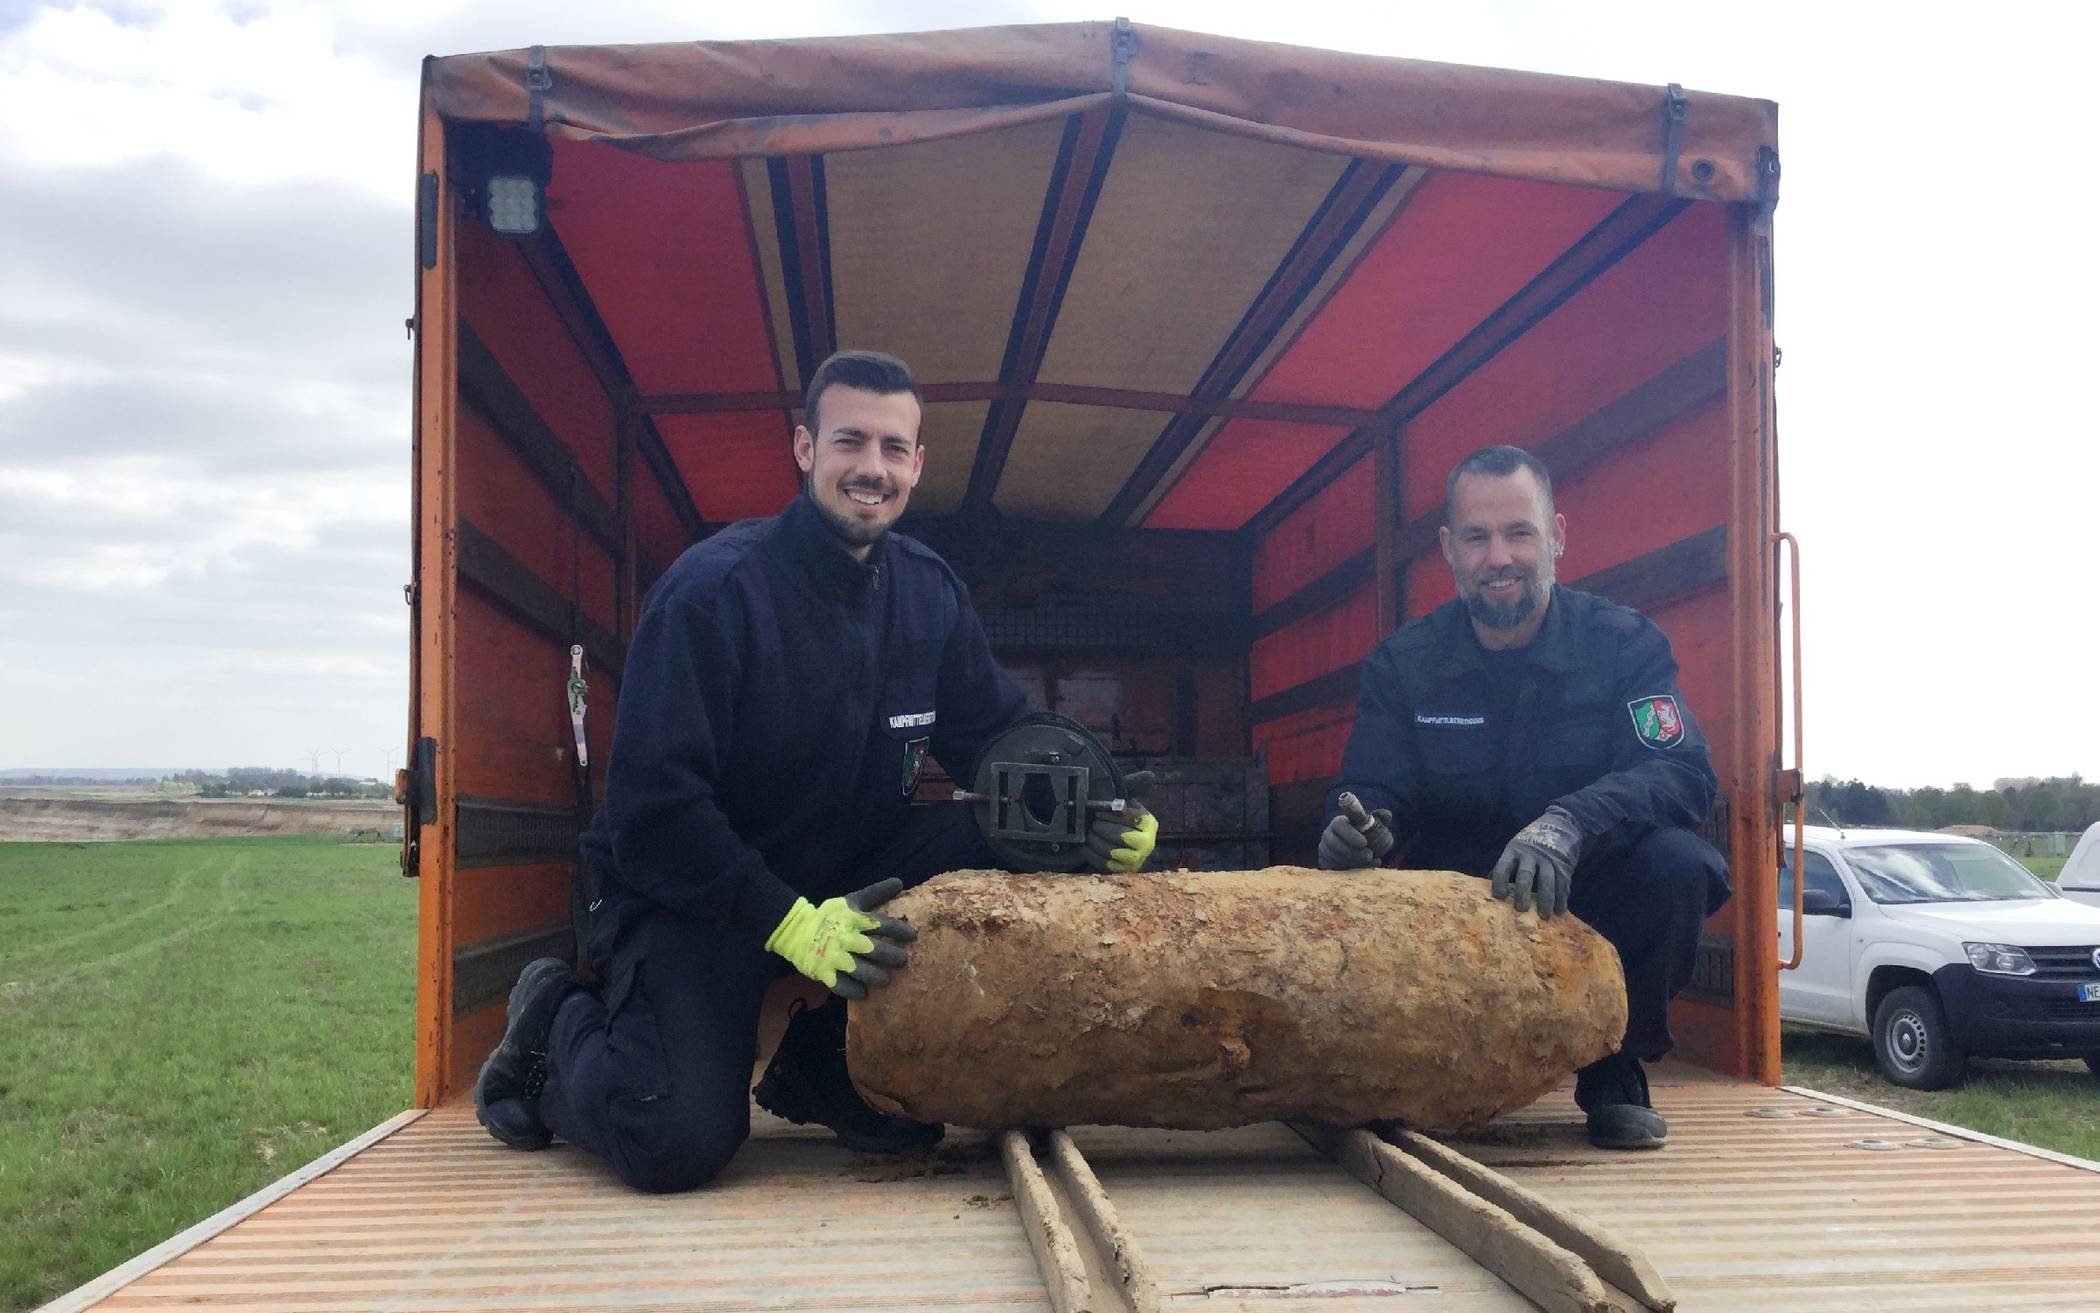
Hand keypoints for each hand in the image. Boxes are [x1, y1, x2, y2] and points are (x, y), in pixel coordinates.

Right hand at [764, 878, 915, 998]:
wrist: (797, 931)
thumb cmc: (831, 916)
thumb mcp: (852, 901)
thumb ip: (876, 893)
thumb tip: (900, 882)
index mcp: (853, 919)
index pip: (880, 924)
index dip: (898, 930)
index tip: (912, 936)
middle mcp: (845, 938)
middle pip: (871, 948)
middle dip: (890, 956)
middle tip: (902, 961)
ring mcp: (833, 956)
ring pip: (857, 969)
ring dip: (874, 975)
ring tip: (885, 979)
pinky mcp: (824, 972)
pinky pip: (840, 985)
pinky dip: (853, 990)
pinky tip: (864, 992)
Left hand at [1086, 807, 1157, 872]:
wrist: (1135, 846)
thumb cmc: (1129, 824)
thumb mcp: (1130, 810)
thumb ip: (1121, 806)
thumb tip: (1105, 804)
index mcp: (1149, 824)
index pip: (1132, 818)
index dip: (1113, 816)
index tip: (1098, 813)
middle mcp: (1147, 843)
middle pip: (1123, 836)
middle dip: (1104, 829)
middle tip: (1093, 825)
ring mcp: (1137, 859)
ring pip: (1114, 852)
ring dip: (1097, 843)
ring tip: (1089, 835)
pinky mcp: (1125, 871)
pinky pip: (1106, 865)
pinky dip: (1093, 856)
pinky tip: (1085, 848)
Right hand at [1319, 792, 1394, 868]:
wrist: (1350, 846)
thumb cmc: (1362, 832)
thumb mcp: (1371, 824)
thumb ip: (1380, 818)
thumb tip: (1387, 815)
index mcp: (1338, 822)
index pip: (1339, 825)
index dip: (1350, 834)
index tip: (1365, 842)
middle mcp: (1328, 835)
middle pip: (1334, 843)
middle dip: (1353, 852)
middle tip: (1369, 855)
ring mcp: (1325, 850)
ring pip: (1335, 857)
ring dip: (1353, 861)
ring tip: (1369, 861)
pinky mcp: (1325, 862)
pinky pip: (1334, 868)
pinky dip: (1349, 869)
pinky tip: (1364, 868)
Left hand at [1491, 806, 1583, 917]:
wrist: (1559, 825)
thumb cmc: (1530, 844)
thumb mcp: (1515, 849)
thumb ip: (1507, 867)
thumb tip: (1490, 893)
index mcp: (1513, 851)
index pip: (1503, 867)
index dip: (1500, 882)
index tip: (1499, 897)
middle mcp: (1530, 854)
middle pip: (1525, 874)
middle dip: (1523, 892)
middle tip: (1521, 910)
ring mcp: (1548, 859)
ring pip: (1547, 880)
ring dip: (1546, 899)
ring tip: (1544, 916)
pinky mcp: (1563, 863)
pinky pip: (1562, 882)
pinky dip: (1561, 897)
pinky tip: (1559, 911)